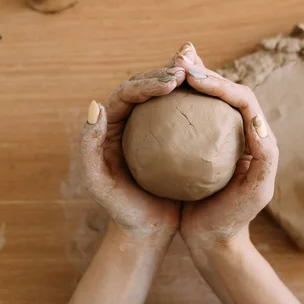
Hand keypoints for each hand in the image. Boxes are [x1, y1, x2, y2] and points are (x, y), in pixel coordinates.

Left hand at [80, 67, 185, 240]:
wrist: (144, 230)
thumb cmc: (121, 209)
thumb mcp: (99, 183)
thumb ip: (89, 147)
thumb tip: (95, 105)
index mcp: (110, 126)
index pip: (127, 93)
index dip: (148, 81)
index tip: (174, 81)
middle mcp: (128, 123)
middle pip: (145, 86)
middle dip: (165, 72)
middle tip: (189, 73)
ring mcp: (150, 131)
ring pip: (164, 97)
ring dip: (181, 83)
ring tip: (201, 79)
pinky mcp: (169, 141)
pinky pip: (181, 115)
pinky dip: (194, 104)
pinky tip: (213, 104)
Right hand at [171, 44, 278, 248]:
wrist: (214, 240)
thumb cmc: (234, 218)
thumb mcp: (257, 193)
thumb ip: (265, 156)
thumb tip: (256, 118)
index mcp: (257, 136)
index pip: (242, 98)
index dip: (220, 83)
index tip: (192, 78)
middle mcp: (239, 130)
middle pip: (225, 89)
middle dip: (203, 70)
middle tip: (179, 58)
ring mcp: (217, 136)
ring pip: (206, 97)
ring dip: (190, 76)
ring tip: (171, 65)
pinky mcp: (198, 144)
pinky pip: (188, 113)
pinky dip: (177, 98)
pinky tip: (158, 93)